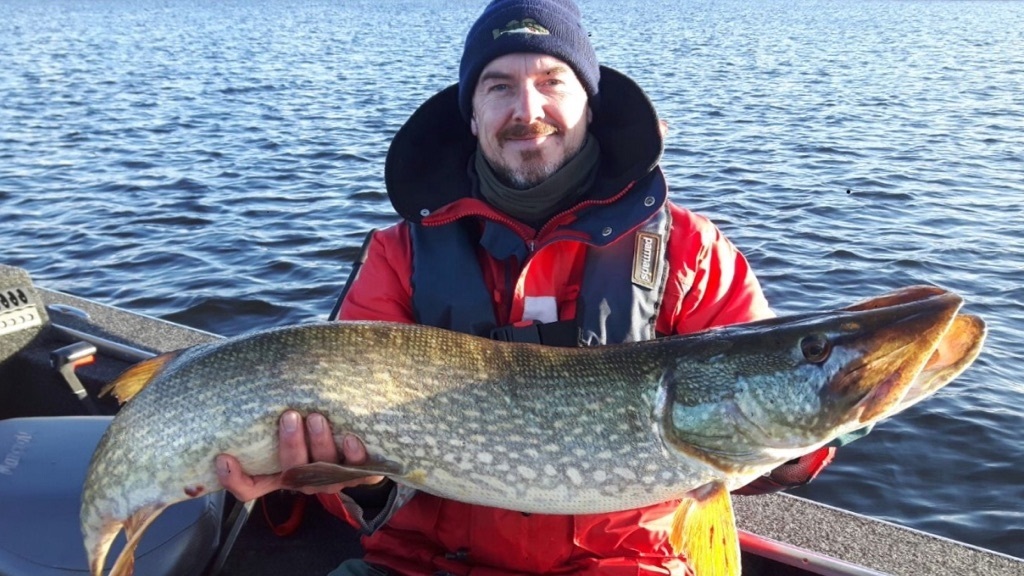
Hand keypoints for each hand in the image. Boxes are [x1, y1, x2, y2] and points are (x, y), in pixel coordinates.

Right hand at [216, 410, 384, 500]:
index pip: (249, 488)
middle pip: (292, 474)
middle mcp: (304, 481)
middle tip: (289, 417)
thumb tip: (252, 383)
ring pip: (322, 470)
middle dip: (290, 445)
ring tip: (316, 418)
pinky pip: (357, 471)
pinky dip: (353, 455)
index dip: (234, 479)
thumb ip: (270, 414)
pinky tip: (351, 438)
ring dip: (319, 444)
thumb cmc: (315, 429)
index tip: (224, 458)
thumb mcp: (288, 424)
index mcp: (280, 474)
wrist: (360, 439)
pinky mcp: (360, 474)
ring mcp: (331, 480)